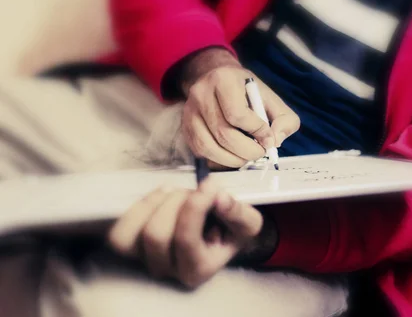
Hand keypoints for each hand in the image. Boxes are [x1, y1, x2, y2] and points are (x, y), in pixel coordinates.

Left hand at [108, 178, 265, 287]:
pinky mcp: (129, 248)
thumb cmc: (230, 229)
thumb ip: (238, 213)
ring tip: (175, 192)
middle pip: (156, 234)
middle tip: (192, 191)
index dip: (194, 207)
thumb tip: (219, 197)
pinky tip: (160, 196)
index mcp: (198, 270)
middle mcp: (168, 271)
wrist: (217, 234)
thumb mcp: (247, 223)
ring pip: (133, 234)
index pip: (185, 239)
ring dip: (155, 203)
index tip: (209, 185)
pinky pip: (119, 232)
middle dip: (175, 202)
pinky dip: (139, 207)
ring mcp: (144, 260)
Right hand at [180, 48, 299, 168]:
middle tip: (260, 152)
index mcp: (223, 80)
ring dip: (233, 159)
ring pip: (210, 147)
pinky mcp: (186, 129)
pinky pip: (202, 153)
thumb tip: (275, 141)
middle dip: (247, 150)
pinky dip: (220, 161)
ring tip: (248, 156)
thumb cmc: (246, 91)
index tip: (268, 138)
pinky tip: (233, 156)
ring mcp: (189, 112)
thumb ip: (284, 119)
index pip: (237, 114)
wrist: (217, 79)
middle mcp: (201, 94)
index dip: (256, 131)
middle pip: (223, 134)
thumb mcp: (270, 98)